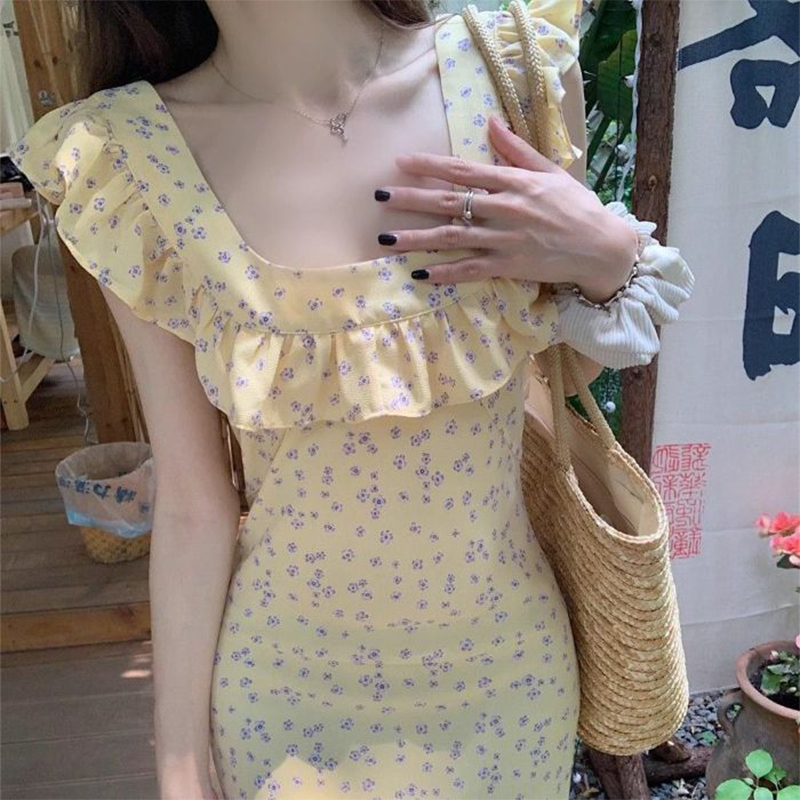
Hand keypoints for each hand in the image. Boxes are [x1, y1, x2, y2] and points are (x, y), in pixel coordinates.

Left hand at [376, 115, 637, 300]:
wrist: (601, 247)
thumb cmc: (576, 206)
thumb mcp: (550, 171)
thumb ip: (517, 149)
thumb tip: (490, 122)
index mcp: (514, 182)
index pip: (463, 171)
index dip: (429, 166)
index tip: (400, 162)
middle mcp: (505, 209)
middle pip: (449, 202)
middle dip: (411, 198)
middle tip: (379, 196)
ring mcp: (505, 240)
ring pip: (452, 237)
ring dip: (416, 238)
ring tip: (386, 238)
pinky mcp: (508, 266)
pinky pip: (469, 270)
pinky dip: (445, 273)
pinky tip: (420, 273)